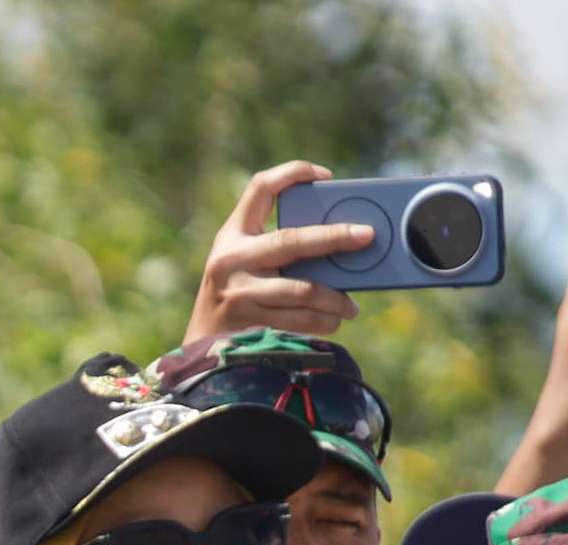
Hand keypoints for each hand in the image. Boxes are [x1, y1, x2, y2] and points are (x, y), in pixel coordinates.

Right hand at [184, 161, 368, 343]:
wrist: (200, 347)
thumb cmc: (235, 297)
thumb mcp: (243, 263)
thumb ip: (276, 249)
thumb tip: (338, 247)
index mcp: (232, 234)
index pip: (260, 187)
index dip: (293, 174)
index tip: (327, 176)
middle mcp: (232, 257)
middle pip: (291, 241)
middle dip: (334, 237)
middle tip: (366, 235)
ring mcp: (239, 290)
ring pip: (301, 289)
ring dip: (334, 298)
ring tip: (351, 306)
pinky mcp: (248, 320)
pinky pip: (297, 319)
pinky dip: (323, 321)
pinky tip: (334, 322)